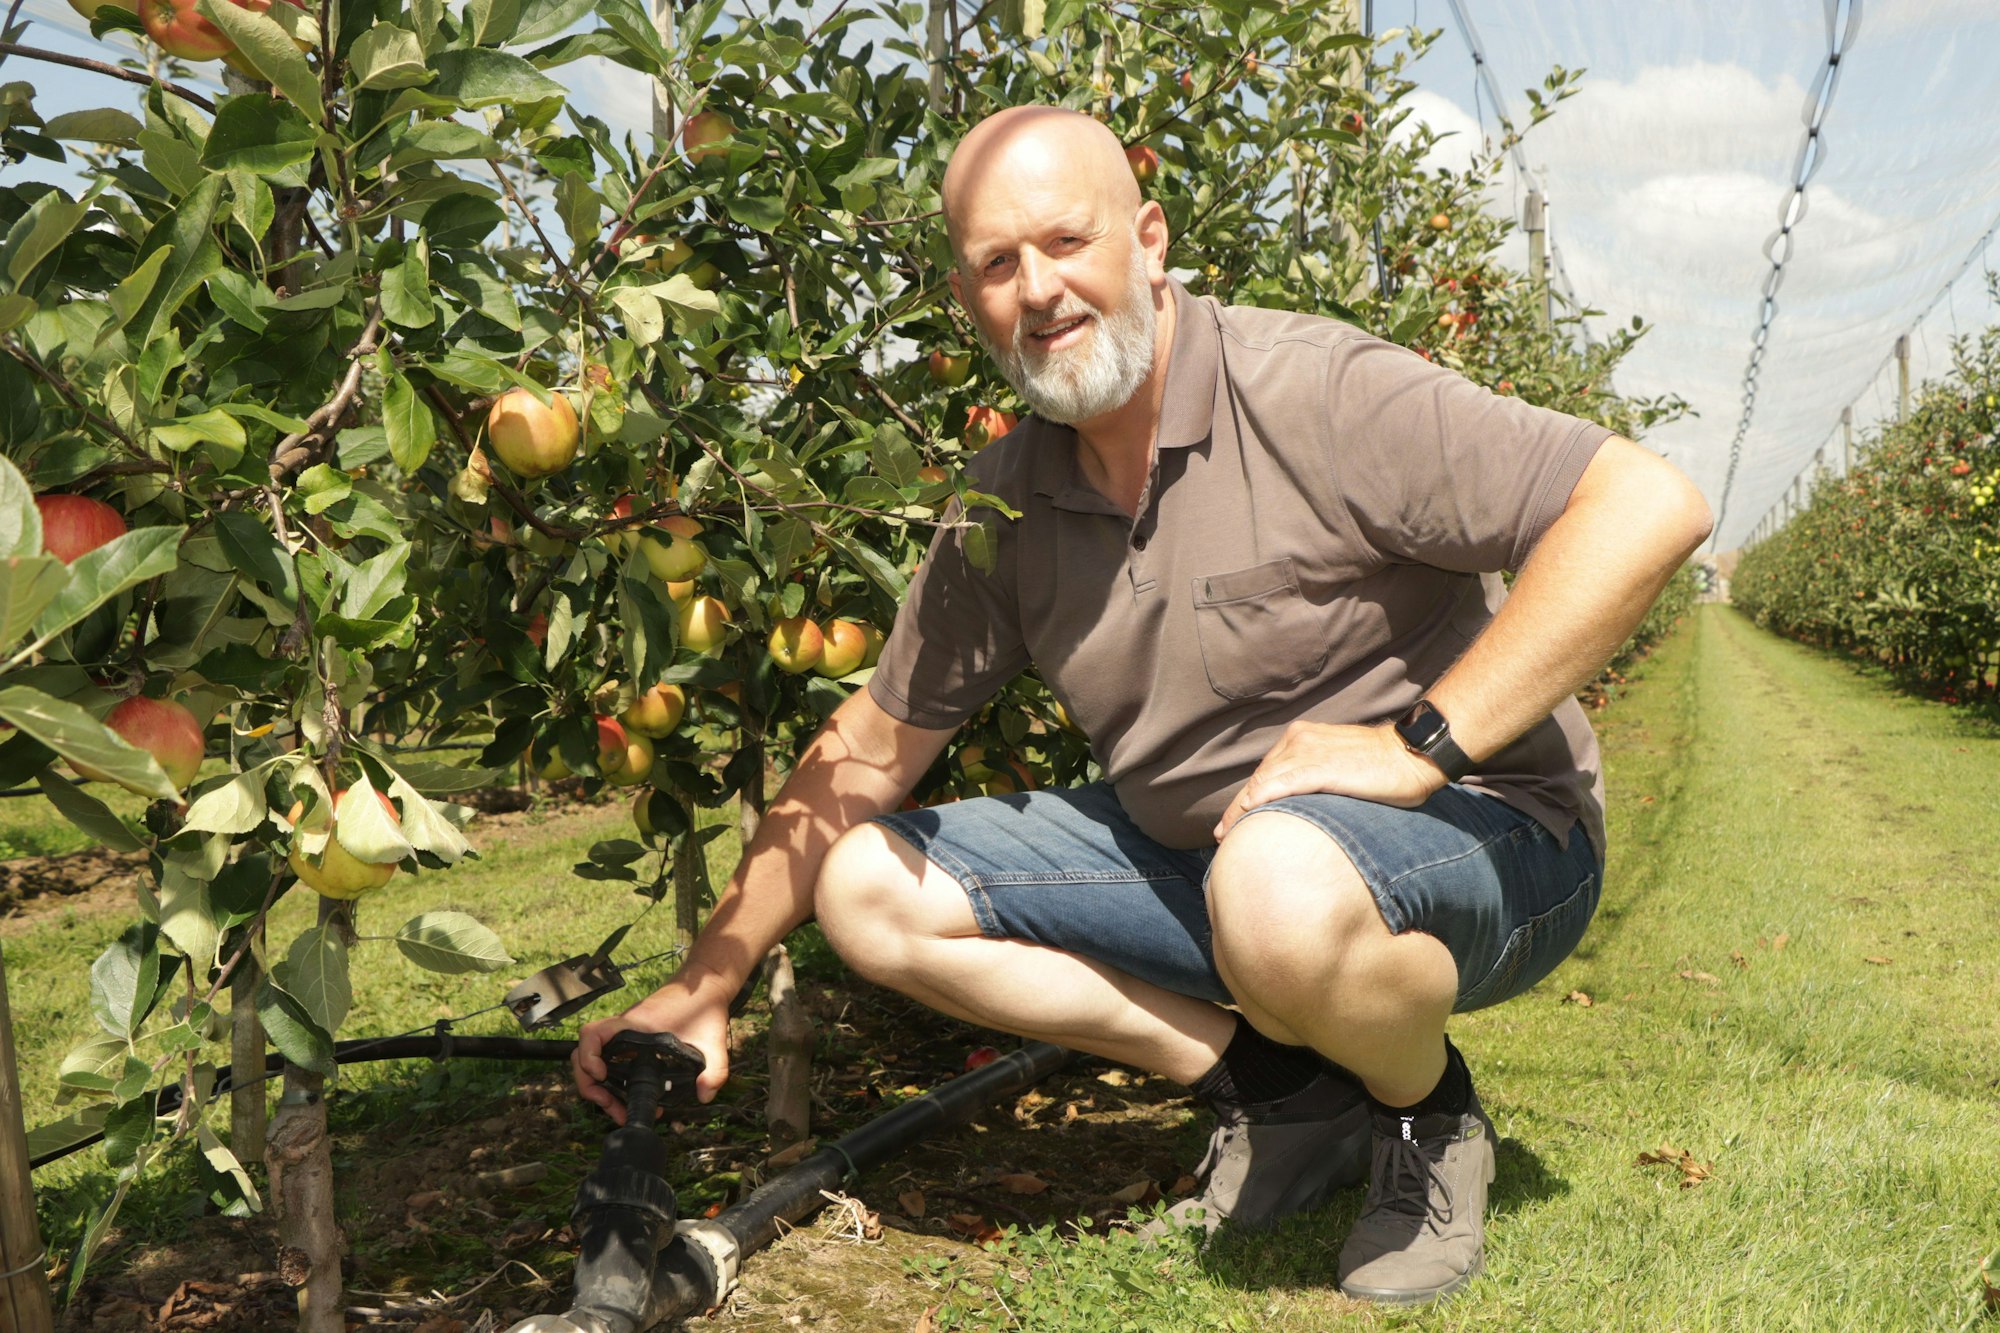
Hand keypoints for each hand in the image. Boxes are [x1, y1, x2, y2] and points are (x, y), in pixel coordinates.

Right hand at [571, 973, 732, 1124]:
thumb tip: (705, 1096)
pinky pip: (609, 1059)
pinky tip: (629, 1095)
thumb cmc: (704, 1005)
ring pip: (594, 1060)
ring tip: (619, 1108)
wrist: (704, 986)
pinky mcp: (631, 1041)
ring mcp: (625, 1035)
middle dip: (590, 1085)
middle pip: (584, 1054)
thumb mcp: (713, 1040)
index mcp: (634, 1024)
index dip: (588, 1056)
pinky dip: (611, 1079)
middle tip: (612, 1106)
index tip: (602, 1075)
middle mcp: (623, 1029)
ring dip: (598, 1086)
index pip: (592, 1034)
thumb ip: (715, 1070)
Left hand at [1213, 721, 1447, 840]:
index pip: (1265, 773)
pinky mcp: (1324, 766)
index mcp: (1301, 739)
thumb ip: (1313, 779)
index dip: (1244, 800)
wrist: (1412, 755)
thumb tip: (1297, 808)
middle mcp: (1299, 741)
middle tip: (1222, 836)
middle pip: (1259, 778)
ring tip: (1230, 834)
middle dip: (1238, 808)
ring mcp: (1311, 752)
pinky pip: (1286, 783)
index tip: (1231, 824)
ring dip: (1243, 809)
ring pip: (1266, 782)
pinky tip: (1250, 811)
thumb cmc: (1381, 767)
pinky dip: (1265, 797)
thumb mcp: (1337, 767)